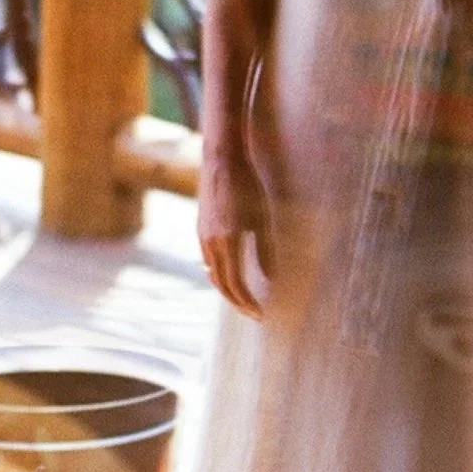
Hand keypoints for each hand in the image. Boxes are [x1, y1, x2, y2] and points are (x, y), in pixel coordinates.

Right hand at [198, 145, 273, 318]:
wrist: (221, 157)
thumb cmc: (247, 184)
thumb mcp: (262, 218)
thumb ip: (266, 251)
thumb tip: (271, 281)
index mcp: (226, 243)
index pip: (236, 286)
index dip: (248, 303)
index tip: (261, 314)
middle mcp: (210, 244)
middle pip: (221, 284)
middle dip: (237, 302)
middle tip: (253, 313)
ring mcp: (202, 235)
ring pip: (212, 273)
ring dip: (227, 289)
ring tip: (242, 298)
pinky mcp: (201, 227)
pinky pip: (207, 259)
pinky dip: (218, 273)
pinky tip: (228, 272)